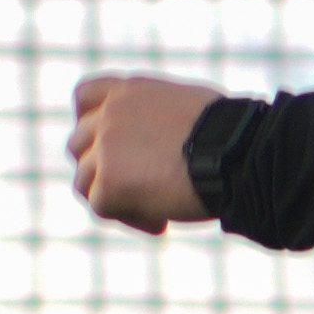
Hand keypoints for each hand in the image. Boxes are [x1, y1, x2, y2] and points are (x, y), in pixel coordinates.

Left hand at [70, 73, 215, 227]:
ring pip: (84, 181)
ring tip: (155, 211)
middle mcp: (109, 115)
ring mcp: (105, 148)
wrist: (234, 155)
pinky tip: (161, 222)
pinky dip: (131, 218)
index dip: (89, 121)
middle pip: (79, 145)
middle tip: (139, 189)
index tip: (104, 140)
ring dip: (113, 198)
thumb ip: (156, 116)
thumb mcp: (186, 107)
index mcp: (129, 91)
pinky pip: (101, 207)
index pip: (84, 96)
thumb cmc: (229, 135)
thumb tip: (153, 140)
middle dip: (101, 169)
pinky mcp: (108, 183)